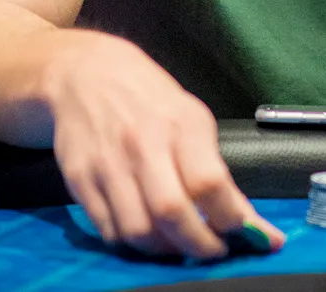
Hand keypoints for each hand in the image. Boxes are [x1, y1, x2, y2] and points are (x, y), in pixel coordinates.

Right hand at [43, 31, 283, 259]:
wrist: (85, 74)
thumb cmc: (149, 98)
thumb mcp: (193, 119)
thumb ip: (216, 170)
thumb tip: (247, 222)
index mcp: (179, 124)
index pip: (209, 183)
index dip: (230, 218)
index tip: (241, 232)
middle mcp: (141, 143)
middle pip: (172, 212)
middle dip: (199, 245)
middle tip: (212, 250)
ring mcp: (106, 163)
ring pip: (138, 230)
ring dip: (165, 251)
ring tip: (179, 245)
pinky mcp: (79, 179)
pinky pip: (108, 230)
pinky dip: (132, 244)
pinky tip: (147, 234)